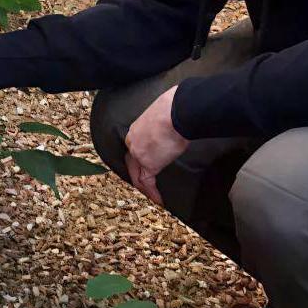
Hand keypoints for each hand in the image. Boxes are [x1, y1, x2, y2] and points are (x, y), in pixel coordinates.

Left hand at [124, 86, 187, 205]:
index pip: (135, 146)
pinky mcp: (149, 164)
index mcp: (137, 128)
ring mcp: (139, 153)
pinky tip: (159, 200)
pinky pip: (147, 182)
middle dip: (136, 175)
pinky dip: (152, 193)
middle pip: (131, 162)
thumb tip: (176, 123)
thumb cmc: (175, 107)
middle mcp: (133, 141)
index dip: (139, 157)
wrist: (176, 111)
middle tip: (144, 186)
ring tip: (152, 197)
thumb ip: (163, 123)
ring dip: (144, 187)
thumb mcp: (164, 113)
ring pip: (137, 174)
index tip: (147, 163)